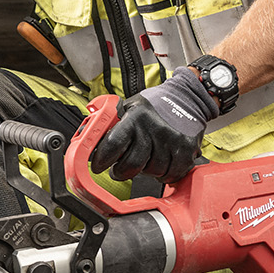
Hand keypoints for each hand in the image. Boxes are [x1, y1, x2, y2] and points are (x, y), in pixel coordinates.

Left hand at [89, 67, 217, 182]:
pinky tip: (160, 165)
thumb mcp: (130, 105)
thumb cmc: (154, 105)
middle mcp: (153, 128)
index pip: (113, 144)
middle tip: (119, 169)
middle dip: (121, 172)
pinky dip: (163, 175)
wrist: (186, 97)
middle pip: (131, 165)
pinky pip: (170, 174)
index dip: (102, 160)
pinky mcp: (186, 150)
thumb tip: (87, 138)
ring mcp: (171, 140)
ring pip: (151, 172)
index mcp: (135, 117)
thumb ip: (111, 121)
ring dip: (144, 172)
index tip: (98, 166)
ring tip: (144, 161)